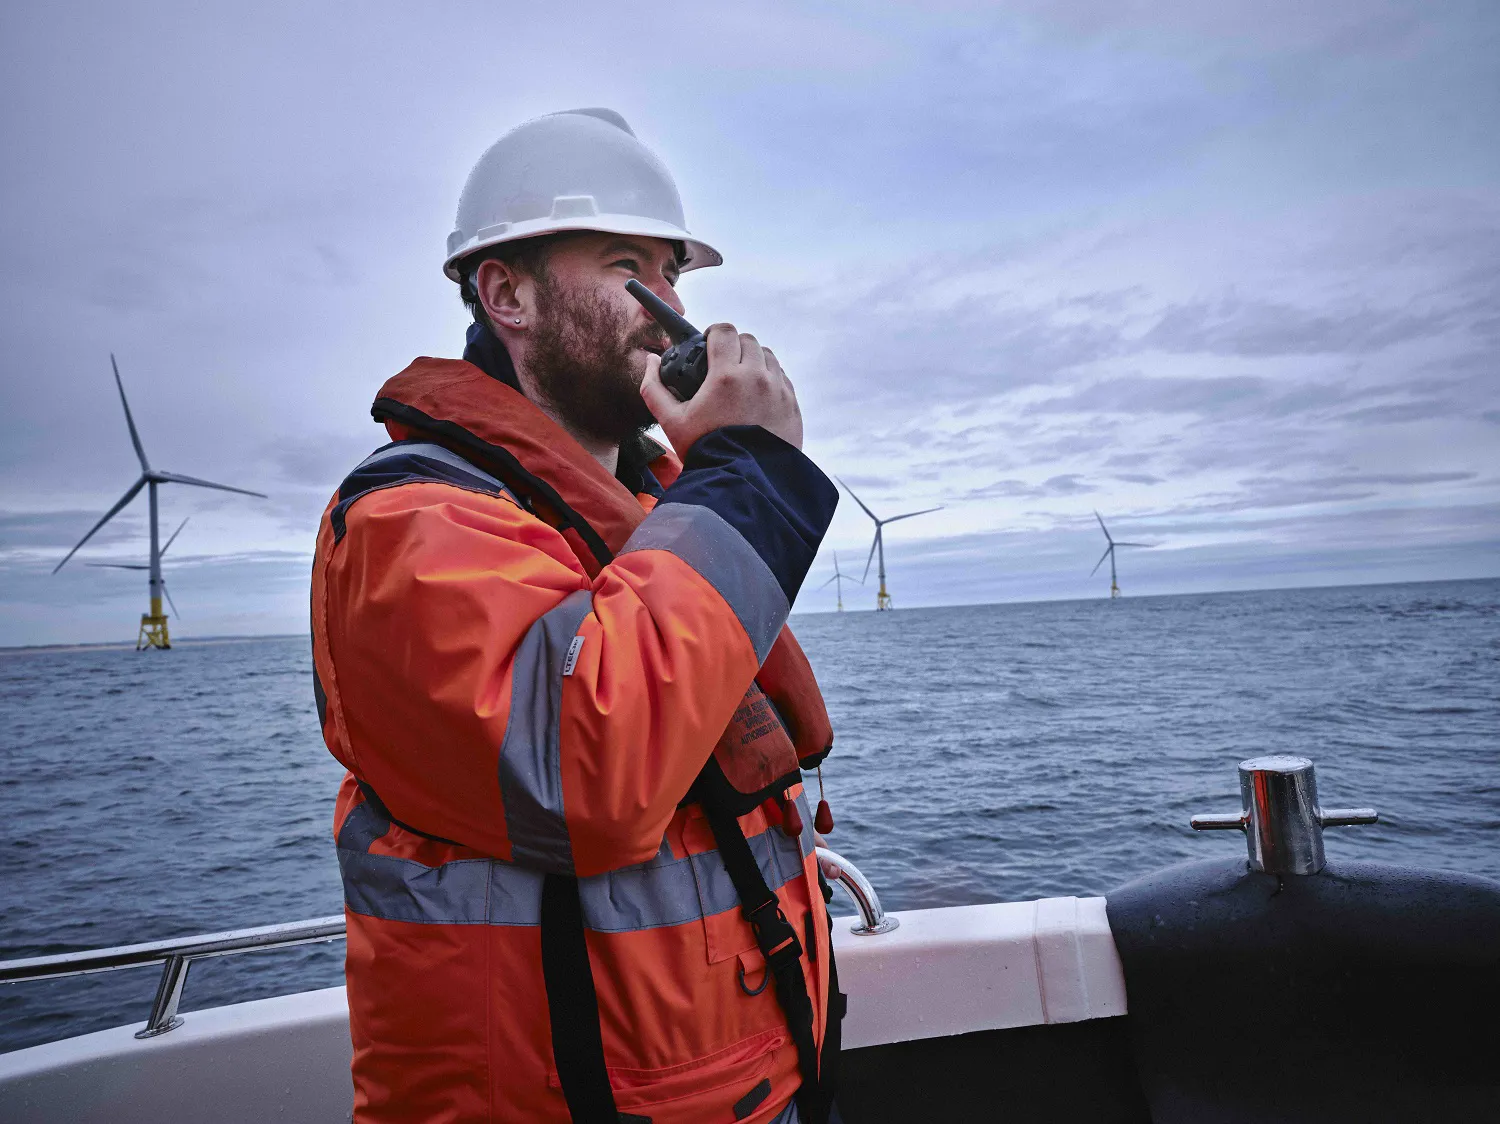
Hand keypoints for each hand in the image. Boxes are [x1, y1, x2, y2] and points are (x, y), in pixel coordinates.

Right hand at [641, 323, 803, 453]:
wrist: (742, 484)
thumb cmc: (704, 451)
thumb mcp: (671, 422)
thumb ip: (654, 387)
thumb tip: (651, 360)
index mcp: (727, 376)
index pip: (724, 331)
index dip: (713, 334)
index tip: (708, 346)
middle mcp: (757, 378)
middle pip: (748, 340)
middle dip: (734, 347)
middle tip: (722, 364)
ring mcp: (779, 391)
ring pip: (768, 357)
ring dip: (754, 361)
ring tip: (741, 380)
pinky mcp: (792, 407)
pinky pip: (783, 379)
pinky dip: (770, 380)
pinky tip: (757, 398)